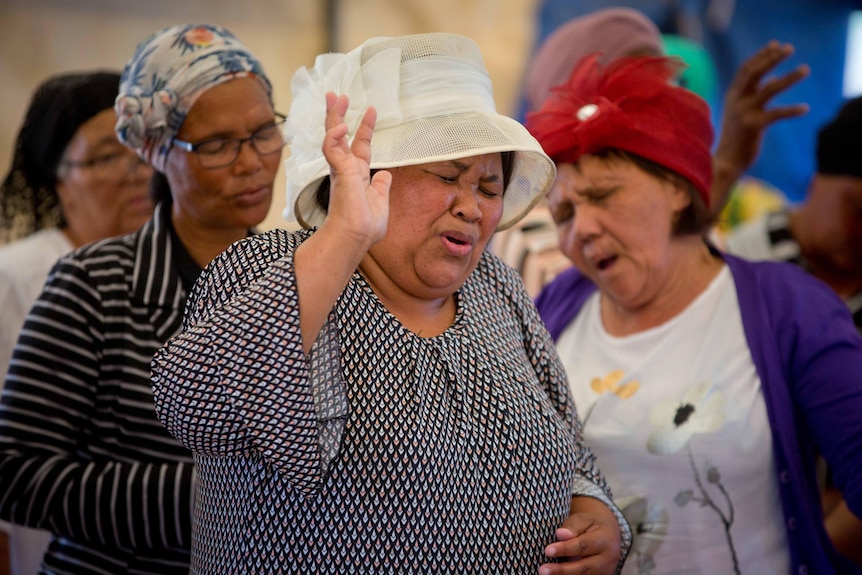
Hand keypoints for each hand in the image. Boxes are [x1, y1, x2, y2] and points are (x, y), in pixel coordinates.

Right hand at [321, 91, 391, 248]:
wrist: (356, 236)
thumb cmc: (366, 226)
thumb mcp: (380, 200)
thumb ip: (381, 186)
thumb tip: (385, 174)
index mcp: (356, 176)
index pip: (360, 146)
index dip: (364, 128)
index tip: (370, 110)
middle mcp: (346, 170)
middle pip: (339, 136)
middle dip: (338, 115)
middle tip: (337, 95)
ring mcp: (341, 170)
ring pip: (332, 137)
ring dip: (333, 116)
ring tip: (335, 97)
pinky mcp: (339, 172)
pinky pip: (332, 149)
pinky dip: (335, 136)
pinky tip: (340, 127)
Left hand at [538, 500, 621, 574]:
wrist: (609, 537)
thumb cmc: (591, 526)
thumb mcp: (584, 520)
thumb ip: (573, 527)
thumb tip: (560, 534)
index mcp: (605, 540)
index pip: (582, 546)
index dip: (564, 549)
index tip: (547, 550)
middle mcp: (607, 560)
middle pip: (583, 567)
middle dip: (562, 570)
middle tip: (542, 570)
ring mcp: (605, 572)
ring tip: (546, 574)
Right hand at [710, 40, 808, 212]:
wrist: (725, 162)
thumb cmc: (736, 137)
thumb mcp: (743, 112)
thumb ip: (756, 95)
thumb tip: (773, 79)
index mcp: (733, 96)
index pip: (747, 69)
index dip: (761, 55)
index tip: (776, 45)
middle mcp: (737, 101)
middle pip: (755, 72)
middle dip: (772, 58)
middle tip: (789, 48)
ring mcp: (744, 113)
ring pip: (769, 89)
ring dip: (789, 78)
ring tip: (805, 69)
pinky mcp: (753, 126)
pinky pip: (776, 114)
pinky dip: (791, 110)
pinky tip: (805, 108)